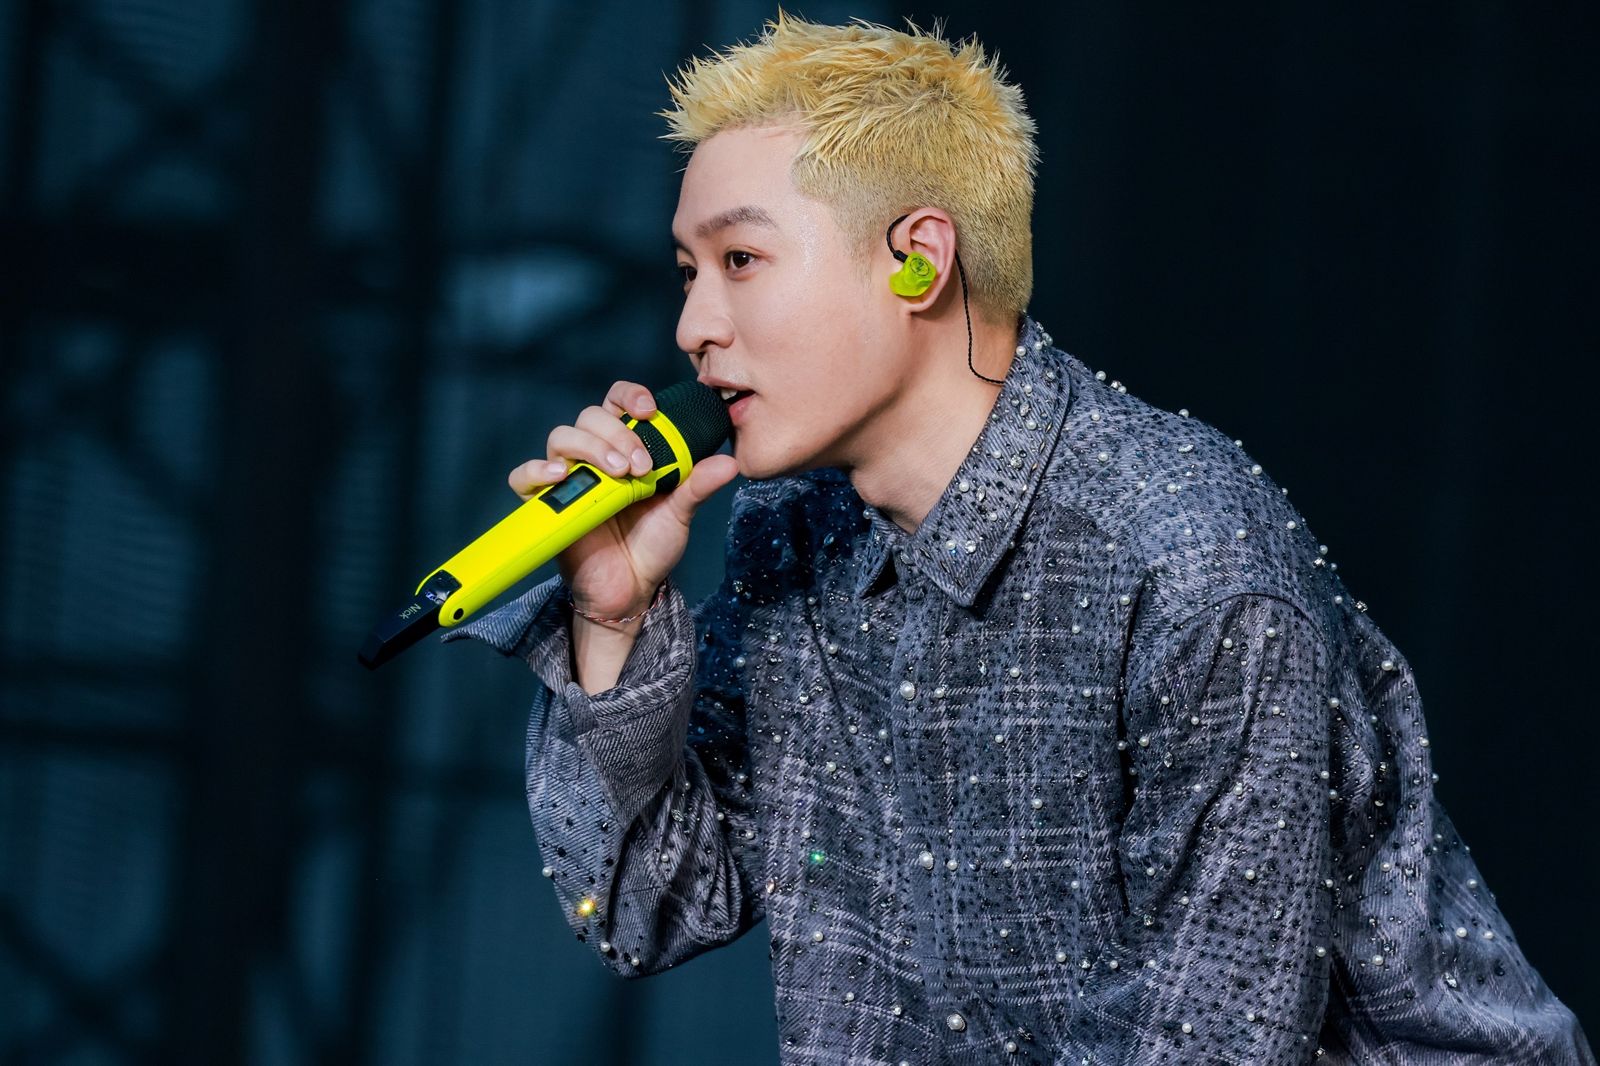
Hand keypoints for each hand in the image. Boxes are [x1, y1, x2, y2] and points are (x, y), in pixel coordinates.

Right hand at [507, 380, 738, 622]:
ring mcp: (568, 478)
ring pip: (561, 437)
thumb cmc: (652, 544)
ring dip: (591, 448)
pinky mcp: (547, 502)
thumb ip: (699, 485)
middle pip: (590, 417)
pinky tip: (561, 476)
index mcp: (625, 447)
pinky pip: (524, 476)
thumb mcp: (680, 512)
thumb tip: (730, 463)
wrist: (631, 589)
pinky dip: (537, 470)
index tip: (650, 410)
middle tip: (641, 466)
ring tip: (619, 475)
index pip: (618, 402)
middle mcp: (594, 456)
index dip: (630, 396)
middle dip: (618, 435)